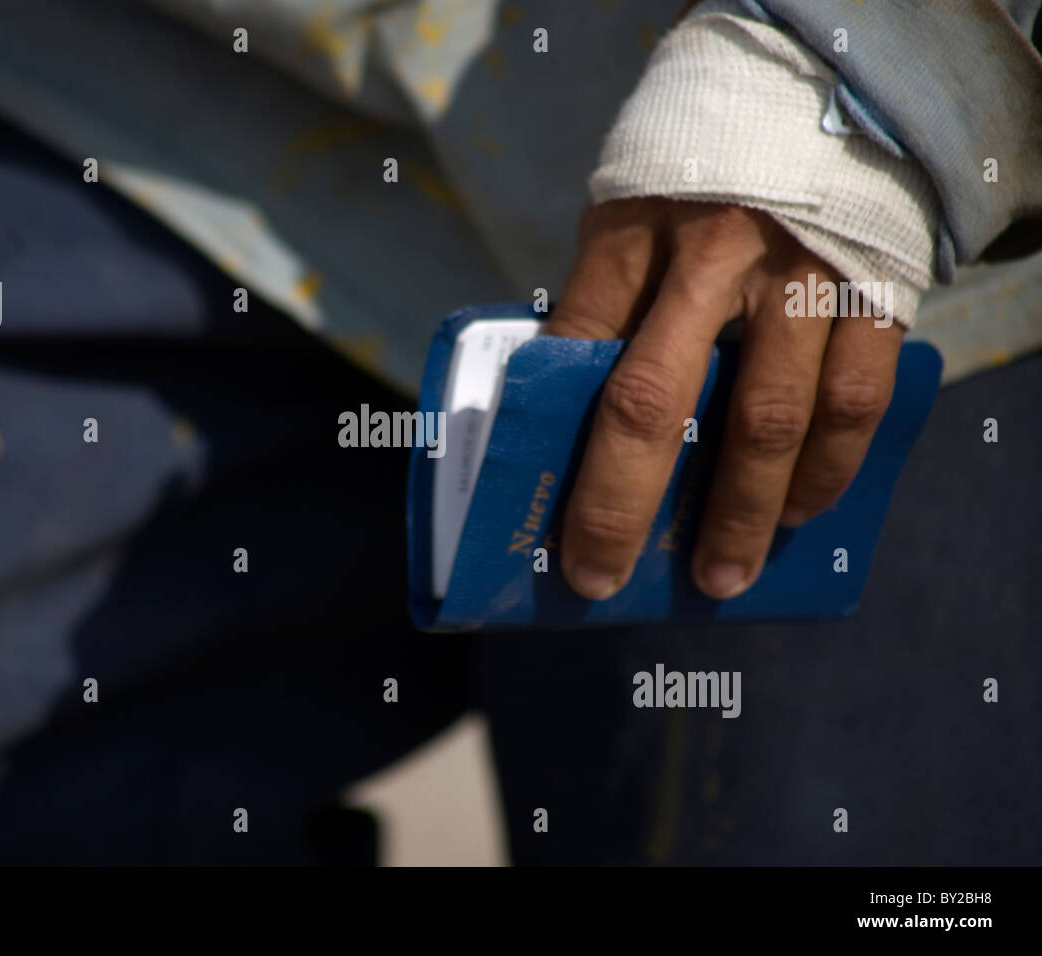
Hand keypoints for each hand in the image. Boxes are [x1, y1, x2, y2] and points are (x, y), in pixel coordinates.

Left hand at [546, 197, 902, 600]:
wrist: (814, 95)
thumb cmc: (696, 174)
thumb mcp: (624, 216)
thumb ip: (599, 302)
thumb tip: (556, 406)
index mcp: (633, 233)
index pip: (575, 352)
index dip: (548, 434)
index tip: (537, 514)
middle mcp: (711, 257)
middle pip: (655, 402)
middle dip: (623, 505)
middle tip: (602, 577)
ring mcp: (799, 275)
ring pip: (767, 420)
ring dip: (740, 513)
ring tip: (722, 577)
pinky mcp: (872, 290)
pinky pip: (853, 400)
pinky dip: (827, 470)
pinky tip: (802, 515)